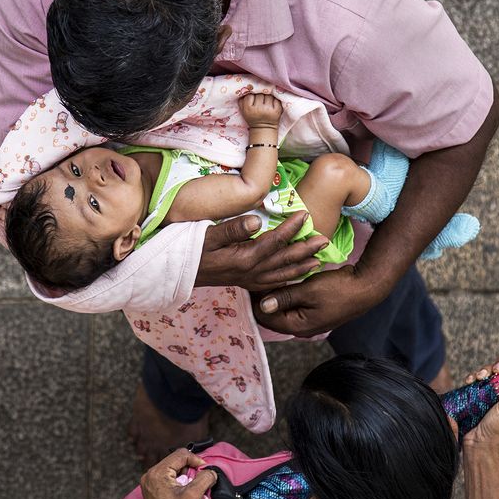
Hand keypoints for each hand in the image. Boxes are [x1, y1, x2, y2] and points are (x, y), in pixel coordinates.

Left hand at [141, 449, 217, 498]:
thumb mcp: (193, 495)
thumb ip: (205, 478)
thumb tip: (211, 472)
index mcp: (157, 472)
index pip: (180, 455)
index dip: (196, 460)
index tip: (206, 470)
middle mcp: (150, 475)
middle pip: (175, 461)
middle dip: (190, 468)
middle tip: (200, 479)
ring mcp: (149, 483)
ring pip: (172, 469)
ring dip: (185, 475)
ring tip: (192, 487)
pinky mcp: (151, 490)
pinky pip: (167, 478)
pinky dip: (178, 481)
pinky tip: (184, 492)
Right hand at [195, 211, 327, 290]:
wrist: (173, 274)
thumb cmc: (187, 250)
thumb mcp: (206, 235)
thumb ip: (232, 228)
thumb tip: (258, 220)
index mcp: (243, 258)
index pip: (274, 242)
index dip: (291, 228)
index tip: (305, 215)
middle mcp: (250, 272)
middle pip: (284, 260)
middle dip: (305, 249)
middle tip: (325, 240)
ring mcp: (248, 280)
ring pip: (281, 275)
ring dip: (301, 267)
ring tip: (319, 261)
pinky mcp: (244, 283)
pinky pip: (272, 283)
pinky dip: (286, 280)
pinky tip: (294, 277)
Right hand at [239, 92, 282, 128]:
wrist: (263, 129)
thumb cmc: (252, 118)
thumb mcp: (243, 111)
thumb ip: (242, 100)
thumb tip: (245, 88)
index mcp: (249, 109)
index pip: (250, 95)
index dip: (252, 94)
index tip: (253, 97)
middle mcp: (258, 109)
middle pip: (260, 94)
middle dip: (260, 94)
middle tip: (261, 98)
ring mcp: (268, 110)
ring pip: (268, 95)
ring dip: (268, 95)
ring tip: (266, 100)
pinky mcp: (277, 111)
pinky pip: (276, 99)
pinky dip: (275, 99)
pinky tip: (272, 102)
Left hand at [254, 267, 384, 336]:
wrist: (366, 287)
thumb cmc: (339, 289)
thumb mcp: (309, 290)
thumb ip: (285, 298)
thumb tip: (262, 305)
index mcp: (298, 326)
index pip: (265, 317)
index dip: (254, 300)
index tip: (248, 280)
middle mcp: (301, 328)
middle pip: (271, 315)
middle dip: (262, 298)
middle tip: (253, 277)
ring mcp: (307, 321)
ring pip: (281, 309)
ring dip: (273, 295)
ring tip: (263, 278)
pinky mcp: (312, 312)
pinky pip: (292, 305)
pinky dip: (285, 295)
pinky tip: (280, 281)